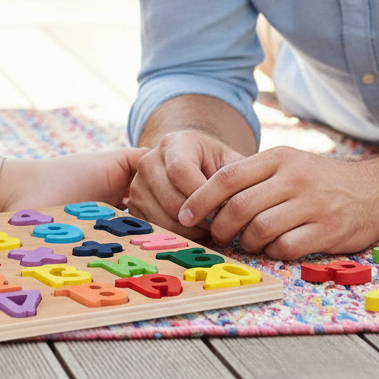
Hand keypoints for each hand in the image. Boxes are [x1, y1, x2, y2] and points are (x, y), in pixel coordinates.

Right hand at [127, 129, 245, 241]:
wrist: (189, 162)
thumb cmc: (214, 164)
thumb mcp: (229, 161)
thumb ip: (238, 177)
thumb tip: (244, 204)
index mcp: (173, 144)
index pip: (180, 171)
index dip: (202, 197)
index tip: (222, 211)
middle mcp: (149, 160)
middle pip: (170, 199)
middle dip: (199, 219)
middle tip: (220, 227)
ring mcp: (138, 183)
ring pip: (161, 217)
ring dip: (189, 231)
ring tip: (208, 229)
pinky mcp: (133, 203)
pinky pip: (154, 227)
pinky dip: (175, 235)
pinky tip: (192, 230)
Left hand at [176, 146, 378, 257]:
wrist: (373, 192)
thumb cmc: (317, 179)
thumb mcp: (286, 163)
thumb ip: (253, 176)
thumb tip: (206, 199)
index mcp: (277, 158)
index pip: (228, 177)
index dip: (201, 198)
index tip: (185, 213)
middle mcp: (294, 178)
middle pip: (239, 205)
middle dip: (219, 225)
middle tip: (216, 235)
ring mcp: (313, 203)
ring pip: (260, 228)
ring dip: (245, 241)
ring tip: (245, 243)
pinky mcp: (329, 230)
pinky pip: (286, 246)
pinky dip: (271, 251)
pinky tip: (271, 248)